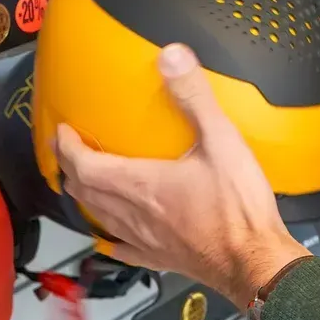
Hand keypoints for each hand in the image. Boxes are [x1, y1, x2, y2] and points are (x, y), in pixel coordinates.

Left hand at [53, 43, 309, 312]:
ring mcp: (145, 241)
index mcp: (141, 185)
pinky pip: (123, 249)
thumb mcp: (222, 141)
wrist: (256, 263)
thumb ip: (195, 98)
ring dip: (86, 198)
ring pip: (100, 219)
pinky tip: (109, 237)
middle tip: (68, 151)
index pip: (87, 167)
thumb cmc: (238, 208)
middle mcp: (134, 215)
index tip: (62, 131)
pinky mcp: (161, 259)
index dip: (68, 148)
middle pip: (86, 192)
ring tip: (83, 183)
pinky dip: (109, 237)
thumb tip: (171, 57)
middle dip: (71, 169)